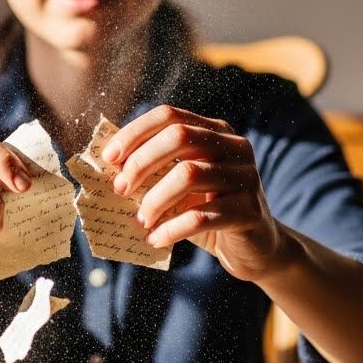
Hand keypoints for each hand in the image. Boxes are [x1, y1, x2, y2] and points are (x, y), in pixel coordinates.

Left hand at [102, 105, 289, 280]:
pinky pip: (201, 216)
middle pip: (179, 136)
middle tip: (120, 189)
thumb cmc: (208, 211)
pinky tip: (156, 239)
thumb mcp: (182, 185)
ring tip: (140, 220)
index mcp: (216, 131)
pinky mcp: (249, 211)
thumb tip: (107, 164)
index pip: (170, 115)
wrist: (255, 247)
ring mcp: (246, 178)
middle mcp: (235, 147)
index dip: (135, 133)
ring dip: (154, 199)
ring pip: (188, 175)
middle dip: (141, 162)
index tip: (110, 158)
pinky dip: (171, 229)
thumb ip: (156, 169)